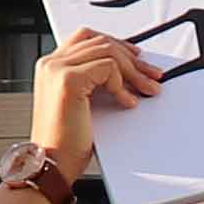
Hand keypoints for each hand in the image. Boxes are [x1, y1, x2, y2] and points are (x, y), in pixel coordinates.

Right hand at [31, 28, 153, 176]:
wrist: (51, 165)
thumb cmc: (65, 143)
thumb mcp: (81, 105)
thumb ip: (94, 83)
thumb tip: (126, 73)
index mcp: (51, 67)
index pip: (87, 38)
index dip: (116, 45)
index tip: (137, 59)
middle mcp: (51, 63)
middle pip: (100, 41)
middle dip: (131, 57)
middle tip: (152, 74)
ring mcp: (57, 69)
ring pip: (107, 51)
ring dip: (134, 70)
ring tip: (147, 89)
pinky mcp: (69, 80)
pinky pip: (108, 67)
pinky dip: (123, 84)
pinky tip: (128, 102)